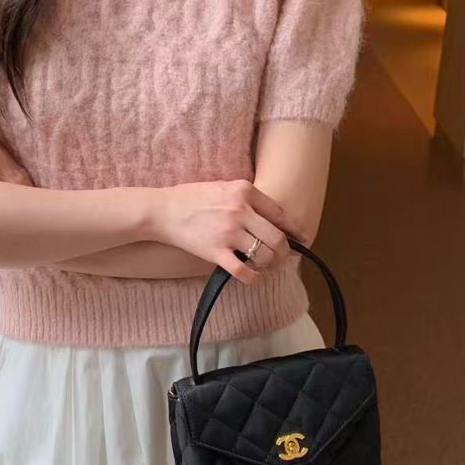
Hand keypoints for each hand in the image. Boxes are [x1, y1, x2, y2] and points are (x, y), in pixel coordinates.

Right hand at [149, 179, 303, 285]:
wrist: (162, 211)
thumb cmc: (192, 198)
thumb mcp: (224, 187)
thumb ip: (248, 198)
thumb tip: (272, 217)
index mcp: (244, 191)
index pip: (280, 214)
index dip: (295, 230)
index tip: (302, 240)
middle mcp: (240, 210)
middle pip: (277, 237)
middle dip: (284, 252)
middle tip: (283, 258)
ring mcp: (228, 233)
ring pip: (264, 255)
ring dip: (270, 265)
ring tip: (266, 266)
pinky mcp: (215, 252)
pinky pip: (243, 271)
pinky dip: (253, 278)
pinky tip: (253, 277)